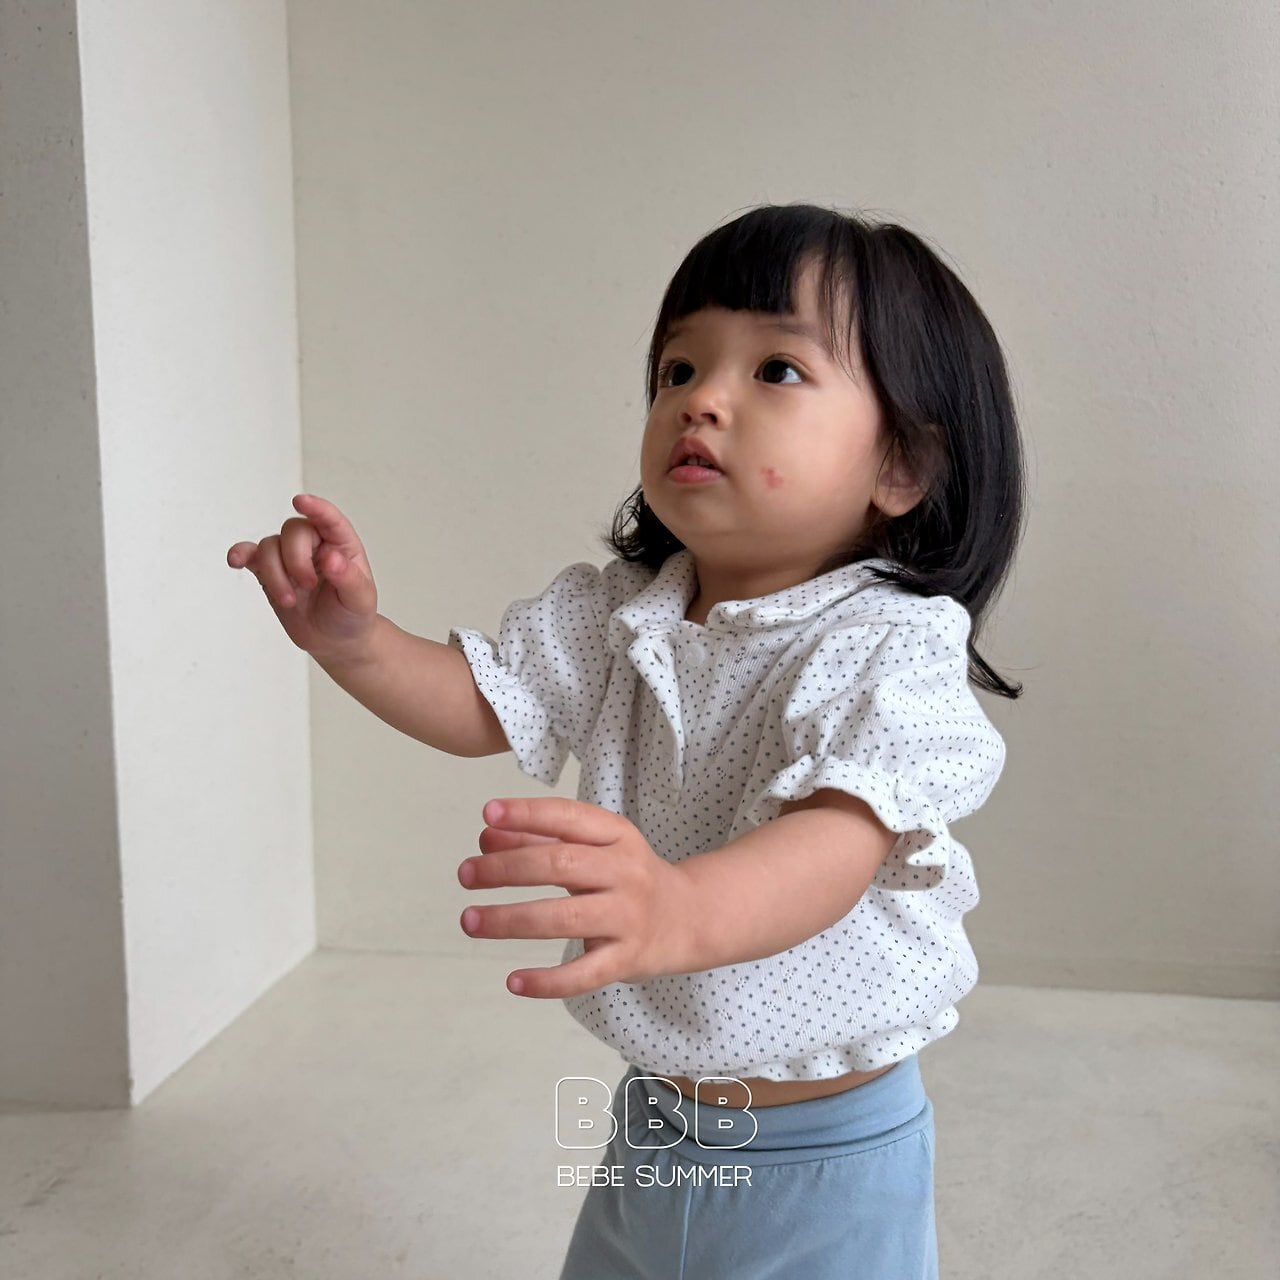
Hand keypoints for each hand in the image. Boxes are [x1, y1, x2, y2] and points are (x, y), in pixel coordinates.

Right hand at [227, 494, 378, 661]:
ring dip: (275, 574)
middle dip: (296, 559)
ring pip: (270, 546)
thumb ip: (349, 578)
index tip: (300, 501)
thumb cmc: (351, 613)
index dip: (315, 508)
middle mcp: (314, 544)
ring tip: (290, 600)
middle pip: (293, 531)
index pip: (328, 519)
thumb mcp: (360, 599)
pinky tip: (235, 560)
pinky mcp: (269, 572)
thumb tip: (332, 559)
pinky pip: (251, 555)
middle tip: (308, 585)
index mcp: (341, 544)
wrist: (334, 639)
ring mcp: (289, 557)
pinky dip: (241, 554)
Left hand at [457, 797, 693, 998]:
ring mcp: (628, 917)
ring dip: (511, 920)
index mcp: (618, 835)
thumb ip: (540, 841)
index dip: (528, 814)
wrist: (689, 918)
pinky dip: (547, 980)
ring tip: (470, 921)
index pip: (569, 818)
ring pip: (565, 919)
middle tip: (465, 874)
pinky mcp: (628, 960)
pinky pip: (584, 975)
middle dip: (507, 869)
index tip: (488, 814)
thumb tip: (486, 837)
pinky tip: (513, 982)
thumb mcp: (594, 849)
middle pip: (561, 867)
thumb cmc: (627, 877)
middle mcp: (626, 872)